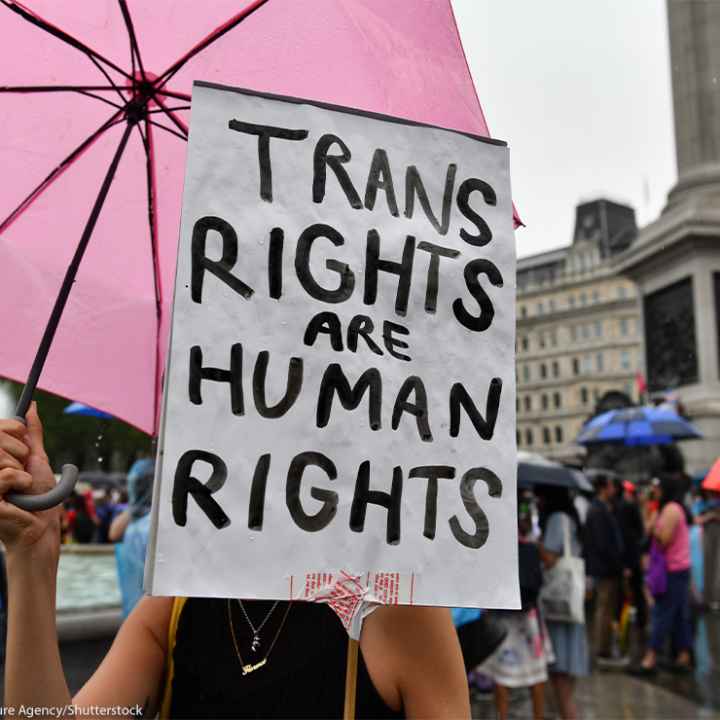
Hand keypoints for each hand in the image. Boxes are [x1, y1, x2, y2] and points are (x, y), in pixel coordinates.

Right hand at [0, 404, 59, 559]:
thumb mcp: (36, 457)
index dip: (15, 432)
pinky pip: (5, 475)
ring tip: (21, 486)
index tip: (24, 444)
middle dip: (20, 454)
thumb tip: (30, 407)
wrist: (42, 525)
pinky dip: (21, 482)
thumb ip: (32, 433)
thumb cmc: (39, 495)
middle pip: (0, 440)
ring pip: (2, 457)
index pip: (0, 427)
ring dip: (21, 471)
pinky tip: (18, 495)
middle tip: (23, 472)